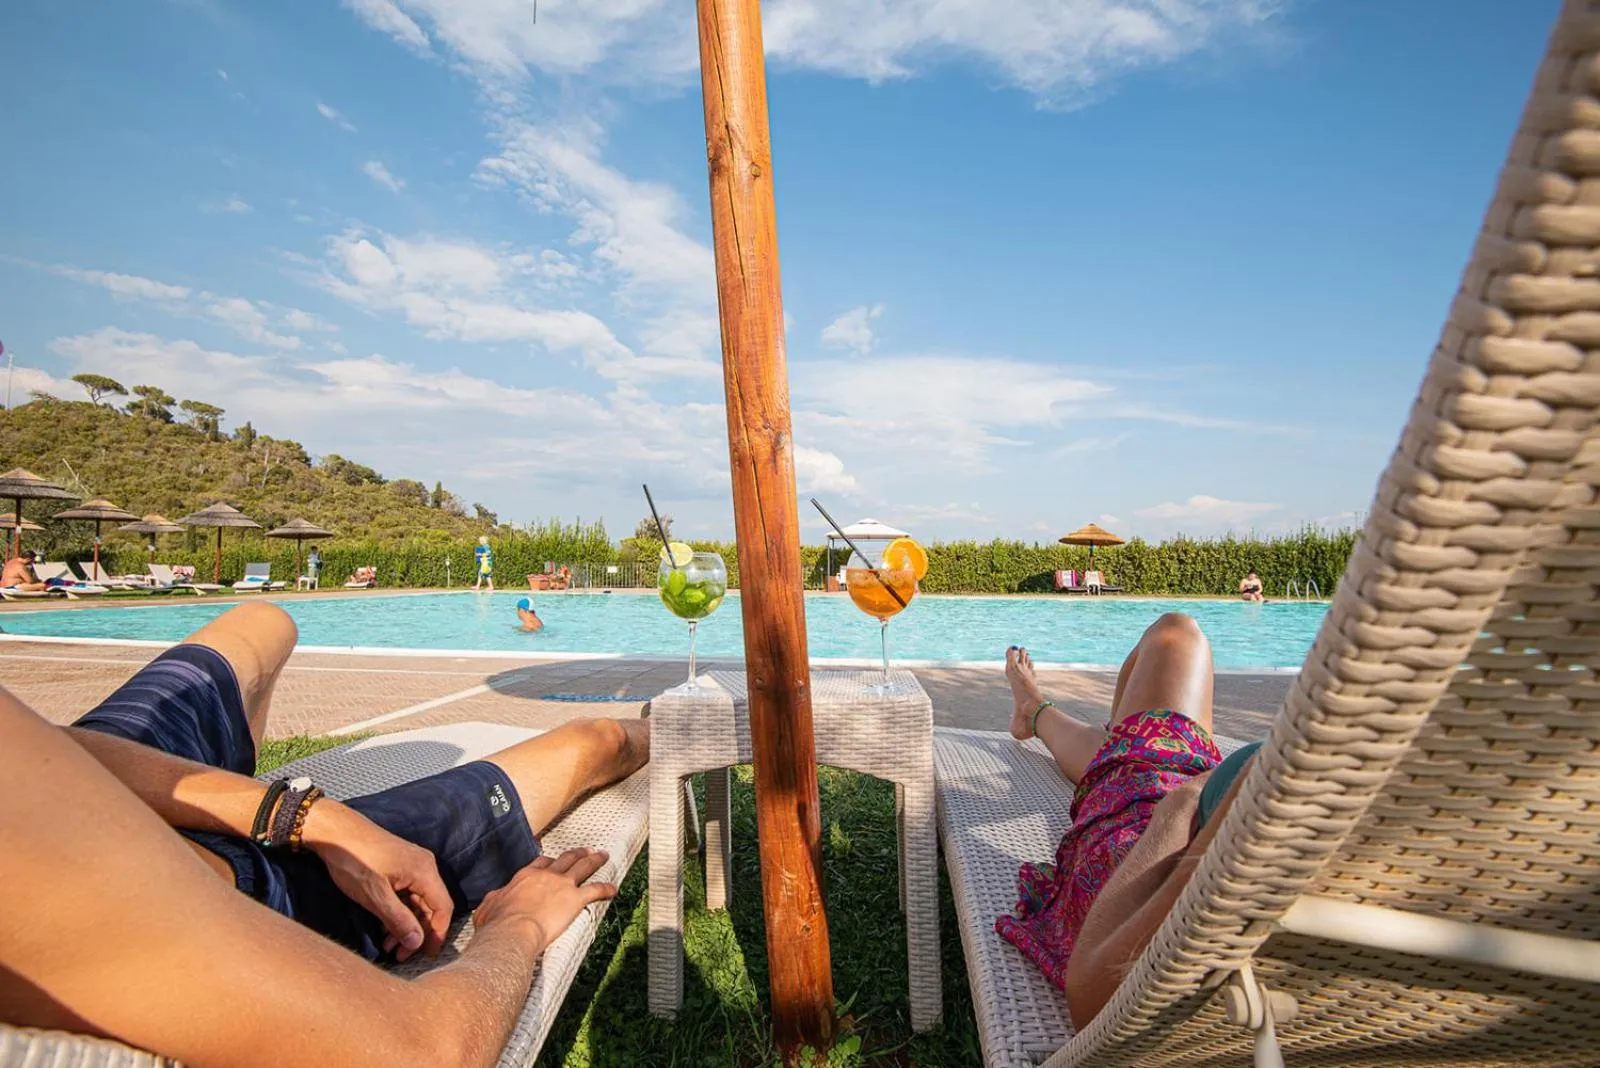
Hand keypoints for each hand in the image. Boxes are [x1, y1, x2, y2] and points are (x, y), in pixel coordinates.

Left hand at [301, 799, 453, 961]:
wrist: (335, 832)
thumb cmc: (354, 860)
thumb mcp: (375, 895)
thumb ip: (398, 920)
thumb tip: (417, 942)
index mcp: (424, 871)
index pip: (443, 907)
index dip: (437, 933)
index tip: (427, 955)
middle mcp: (424, 867)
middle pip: (431, 906)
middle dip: (417, 933)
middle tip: (400, 955)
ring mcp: (412, 866)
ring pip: (417, 902)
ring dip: (405, 925)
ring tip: (387, 946)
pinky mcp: (399, 867)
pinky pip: (407, 894)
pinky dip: (398, 912)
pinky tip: (384, 927)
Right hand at [473, 848, 615, 953]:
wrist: (512, 931)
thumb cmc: (497, 924)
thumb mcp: (488, 907)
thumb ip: (495, 901)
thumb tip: (494, 901)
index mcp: (525, 876)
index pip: (541, 863)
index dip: (549, 861)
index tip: (553, 860)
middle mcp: (545, 875)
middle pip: (565, 858)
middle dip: (576, 853)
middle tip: (585, 850)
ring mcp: (562, 885)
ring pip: (582, 866)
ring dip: (594, 860)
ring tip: (603, 855)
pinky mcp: (575, 899)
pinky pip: (595, 890)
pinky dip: (606, 889)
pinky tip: (613, 889)